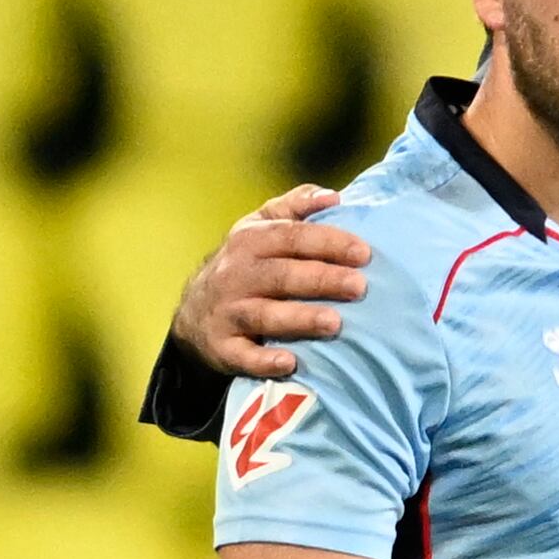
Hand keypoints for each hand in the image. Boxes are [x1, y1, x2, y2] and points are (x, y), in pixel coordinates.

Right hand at [175, 185, 369, 379]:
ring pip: (265, 315)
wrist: (194, 312)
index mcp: (250, 241)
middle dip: (322, 279)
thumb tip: (334, 196)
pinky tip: (290, 363)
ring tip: (335, 323)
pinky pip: (242, 356)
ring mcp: (227, 312)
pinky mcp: (222, 347)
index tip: (364, 253)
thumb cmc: (246, 265)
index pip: (292, 237)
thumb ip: (296, 207)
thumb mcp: (260, 227)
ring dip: (300, 319)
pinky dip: (264, 361)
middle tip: (359, 286)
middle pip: (282, 275)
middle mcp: (237, 275)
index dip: (328, 242)